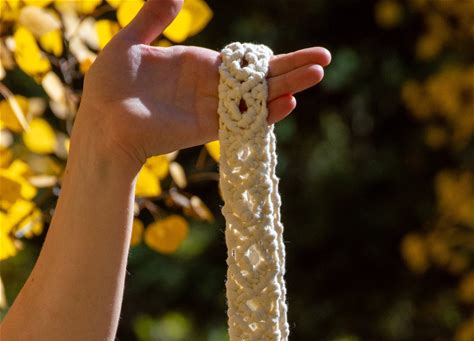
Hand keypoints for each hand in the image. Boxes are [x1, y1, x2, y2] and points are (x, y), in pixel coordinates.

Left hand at [74, 0, 330, 173]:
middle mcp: (209, 88)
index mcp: (196, 66)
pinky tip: (288, 102)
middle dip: (291, 68)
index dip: (267, 56)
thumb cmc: (109, 86)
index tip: (295, 52)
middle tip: (324, 60)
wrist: (101, 123)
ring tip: (317, 74)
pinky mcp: (207, 129)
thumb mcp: (131, 43)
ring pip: (256, 97)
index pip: (241, 61)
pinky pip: (241, 120)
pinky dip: (265, 113)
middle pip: (258, 78)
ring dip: (287, 86)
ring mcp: (210, 109)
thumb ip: (154, 18)